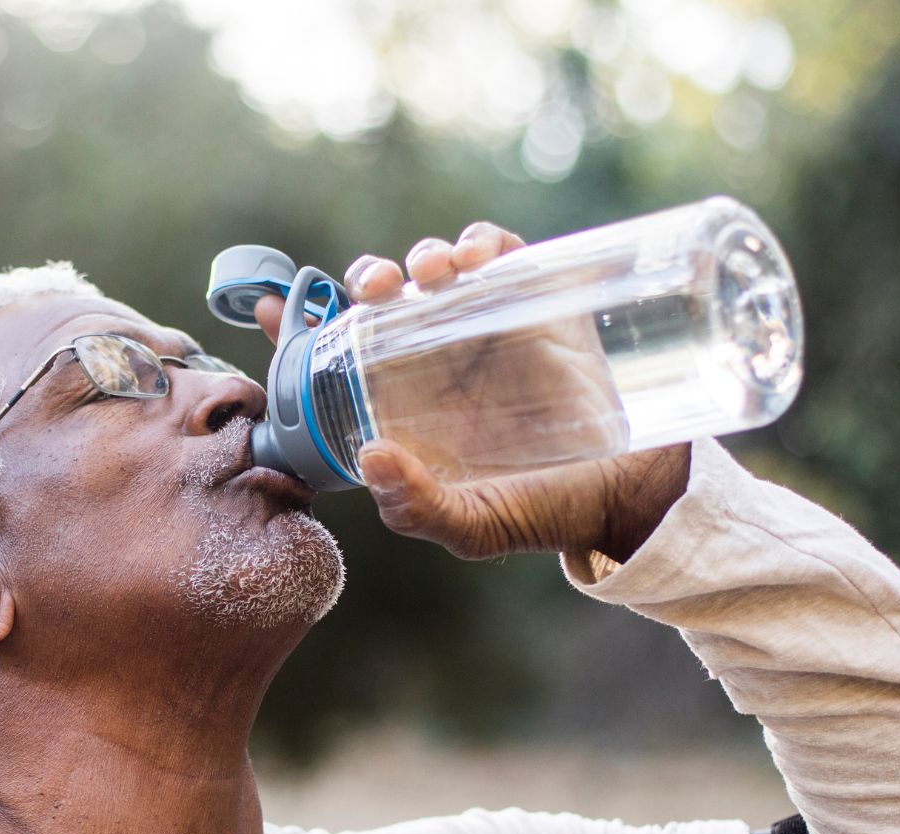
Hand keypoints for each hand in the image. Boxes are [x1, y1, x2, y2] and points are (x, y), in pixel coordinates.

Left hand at [255, 222, 688, 562]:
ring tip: (430, 276)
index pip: (337, 355)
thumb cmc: (543, 511)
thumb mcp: (472, 526)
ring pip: (435, 268)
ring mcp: (486, 326)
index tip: (269, 309)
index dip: (298, 326)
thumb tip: (370, 457)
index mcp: (404, 404)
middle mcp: (436, 359)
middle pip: (384, 297)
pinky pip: (501, 253)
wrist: (629, 494)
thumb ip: (416, 506)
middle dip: (369, 277)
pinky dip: (483, 241)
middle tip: (377, 289)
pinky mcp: (538, 303)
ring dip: (421, 257)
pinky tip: (477, 258)